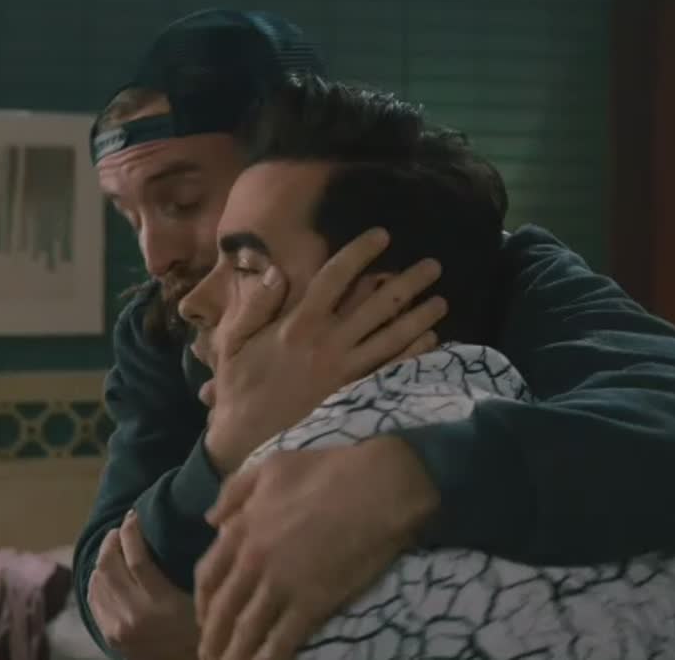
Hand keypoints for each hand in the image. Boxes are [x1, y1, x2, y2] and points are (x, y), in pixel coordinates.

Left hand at [89, 511, 198, 659]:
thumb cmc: (200, 627)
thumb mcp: (201, 597)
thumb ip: (193, 566)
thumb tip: (198, 523)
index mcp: (163, 604)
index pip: (137, 560)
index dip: (131, 533)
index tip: (133, 516)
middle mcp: (135, 615)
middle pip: (109, 567)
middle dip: (112, 541)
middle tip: (119, 530)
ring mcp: (118, 627)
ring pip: (98, 580)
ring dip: (103, 558)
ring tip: (113, 547)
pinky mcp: (108, 635)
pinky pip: (94, 598)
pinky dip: (97, 580)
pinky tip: (105, 571)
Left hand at [194, 436, 438, 659]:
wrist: (376, 487)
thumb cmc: (325, 470)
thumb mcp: (268, 467)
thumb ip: (234, 492)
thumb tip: (210, 520)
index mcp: (240, 529)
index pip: (208, 576)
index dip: (202, 603)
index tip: (204, 619)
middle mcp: (253, 561)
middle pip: (222, 609)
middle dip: (212, 638)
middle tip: (210, 656)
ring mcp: (281, 584)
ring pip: (246, 629)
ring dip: (233, 654)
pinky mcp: (312, 602)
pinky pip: (281, 639)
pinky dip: (267, 659)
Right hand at [203, 228, 446, 473]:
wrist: (248, 437)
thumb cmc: (240, 386)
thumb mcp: (232, 341)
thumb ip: (254, 305)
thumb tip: (273, 270)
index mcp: (299, 323)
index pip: (335, 278)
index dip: (360, 253)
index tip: (382, 236)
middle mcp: (329, 342)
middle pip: (378, 305)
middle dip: (408, 282)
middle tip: (433, 265)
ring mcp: (346, 371)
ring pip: (393, 336)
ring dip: (420, 316)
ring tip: (442, 300)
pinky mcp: (355, 395)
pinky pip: (392, 370)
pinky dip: (414, 354)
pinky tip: (432, 341)